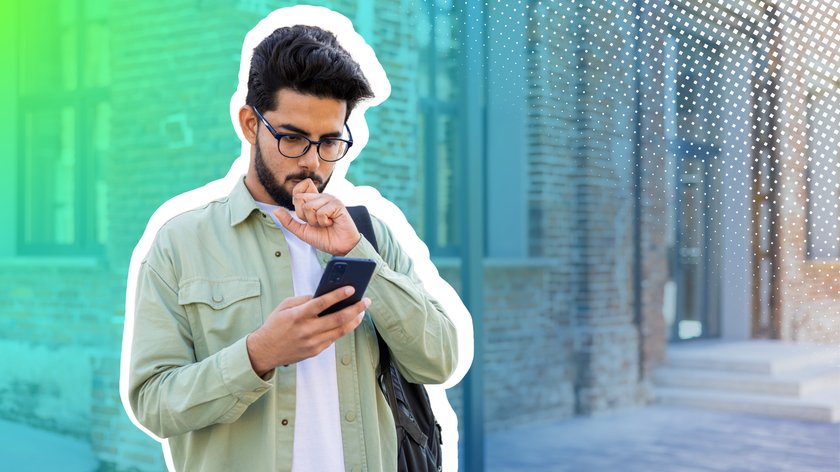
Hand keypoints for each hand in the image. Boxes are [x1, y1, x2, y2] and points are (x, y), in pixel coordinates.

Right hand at [246, 286, 370, 375]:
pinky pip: (333, 339)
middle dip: (355, 308)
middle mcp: (307, 330)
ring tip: (362, 312)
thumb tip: (323, 295)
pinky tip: (349, 322)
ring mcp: (312, 342)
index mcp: (298, 316)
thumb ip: (304, 299)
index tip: (351, 288)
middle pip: (338, 318)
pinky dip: (343, 329)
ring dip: (354, 320)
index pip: (322, 303)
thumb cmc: (275, 325)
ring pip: (340, 331)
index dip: (338, 295)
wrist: (265, 351)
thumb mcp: (284, 306)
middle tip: (366, 301)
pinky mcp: (315, 351)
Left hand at [274, 178, 360, 255]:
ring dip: (314, 221)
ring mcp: (330, 199)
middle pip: (299, 198)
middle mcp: (321, 196)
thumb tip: (275, 210)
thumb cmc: (324, 238)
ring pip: (309, 206)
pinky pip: (321, 212)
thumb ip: (288, 221)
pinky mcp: (337, 205)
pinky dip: (323, 222)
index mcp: (313, 199)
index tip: (304, 216)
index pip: (298, 189)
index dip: (296, 202)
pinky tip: (331, 223)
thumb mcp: (301, 231)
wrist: (340, 247)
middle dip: (304, 216)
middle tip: (316, 223)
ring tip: (325, 224)